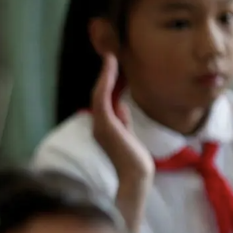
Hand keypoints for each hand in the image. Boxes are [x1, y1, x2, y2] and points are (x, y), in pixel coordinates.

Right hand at [90, 54, 153, 232]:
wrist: (135, 176)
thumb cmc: (134, 160)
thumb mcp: (128, 135)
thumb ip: (123, 121)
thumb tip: (120, 106)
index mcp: (103, 126)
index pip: (103, 100)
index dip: (107, 82)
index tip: (112, 67)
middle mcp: (97, 124)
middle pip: (99, 94)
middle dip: (104, 75)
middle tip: (110, 57)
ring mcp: (99, 124)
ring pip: (99, 94)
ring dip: (105, 75)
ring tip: (110, 58)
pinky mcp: (104, 124)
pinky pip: (102, 98)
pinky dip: (105, 82)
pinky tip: (111, 69)